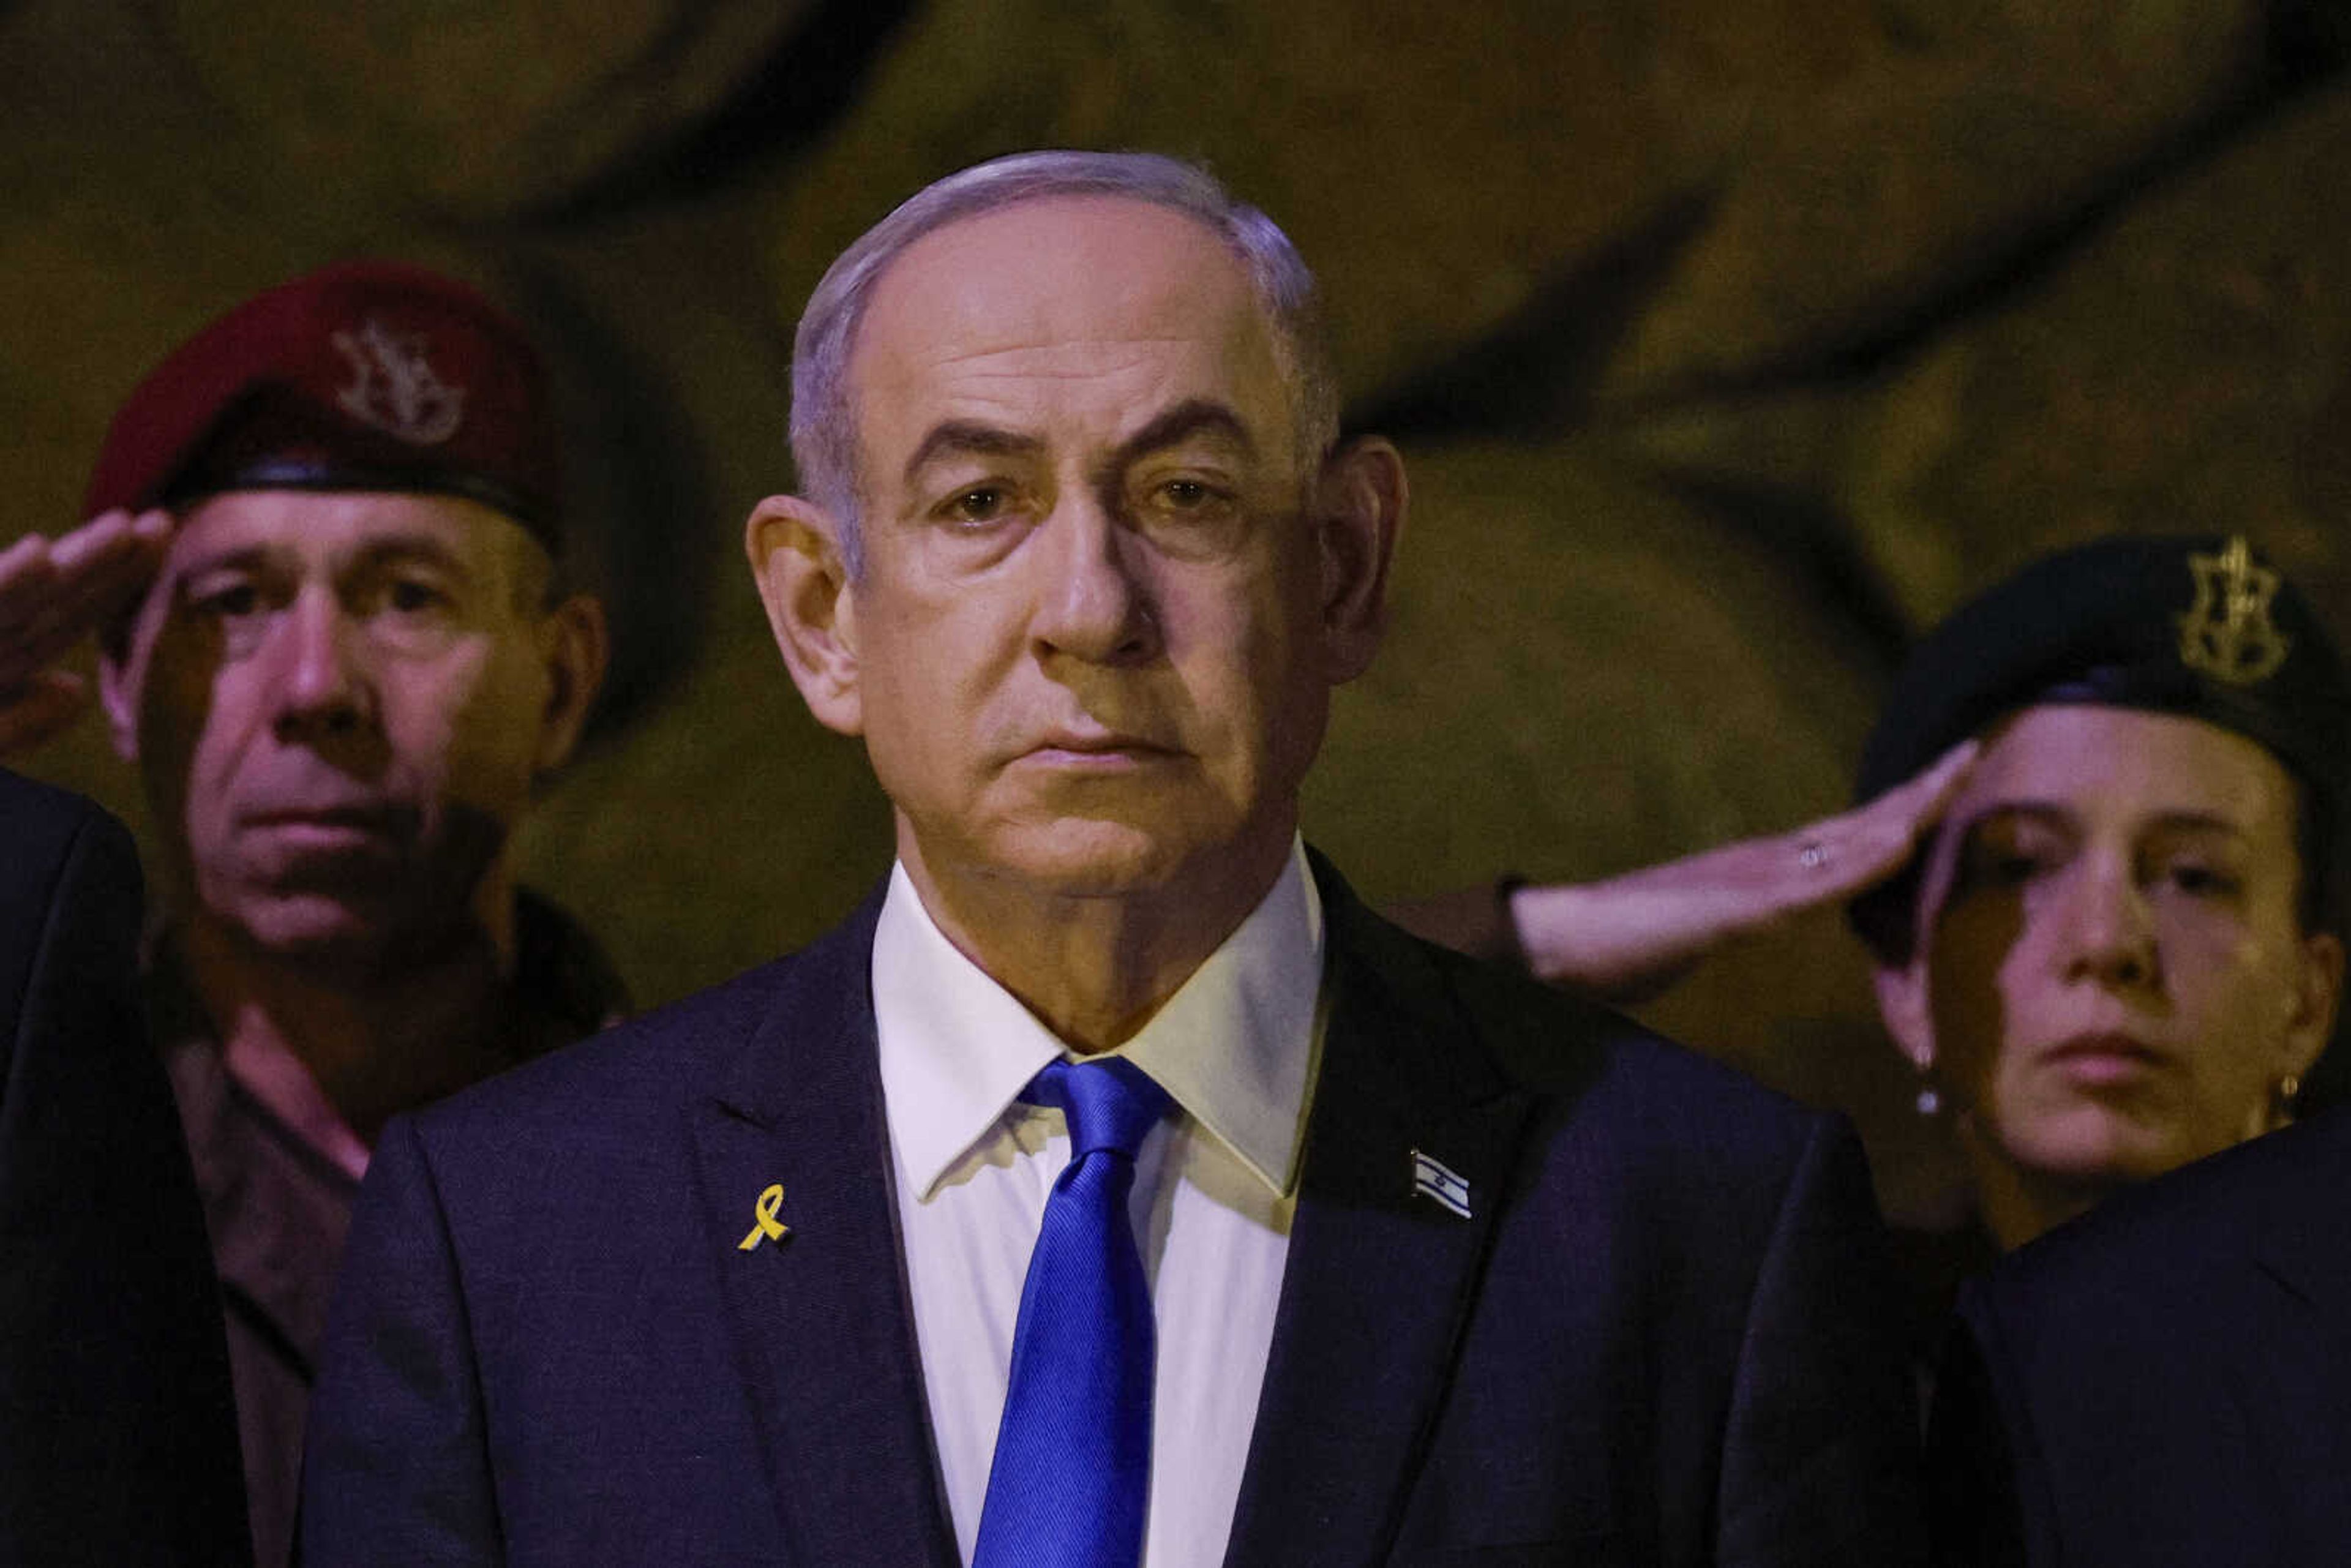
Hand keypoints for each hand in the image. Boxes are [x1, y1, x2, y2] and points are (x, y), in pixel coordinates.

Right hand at [0, 509, 172, 753]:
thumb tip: (75, 689)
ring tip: (122, 527)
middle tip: (165, 523)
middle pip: (60, 597)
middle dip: (113, 560)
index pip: (71, 616)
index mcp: (5, 661)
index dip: (119, 582)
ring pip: (28, 594)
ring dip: (75, 562)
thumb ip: (25, 720)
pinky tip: (39, 554)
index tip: (163, 547)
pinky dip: (7, 580)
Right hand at [1509, 740, 1978, 1000]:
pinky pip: (1813, 882)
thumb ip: (1732, 916)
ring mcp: (1749, 880)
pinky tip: (1898, 842)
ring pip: (1844, 840)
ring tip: (1951, 778)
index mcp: (1760, 872)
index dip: (1899, 809)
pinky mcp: (1734, 906)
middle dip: (1918, 792)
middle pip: (1855, 823)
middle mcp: (1761, 863)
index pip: (1845, 835)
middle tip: (1971, 753)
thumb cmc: (1618, 943)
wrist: (1561, 942)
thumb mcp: (1698, 931)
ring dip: (1903, 810)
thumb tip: (1754, 914)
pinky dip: (1861, 859)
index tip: (1947, 781)